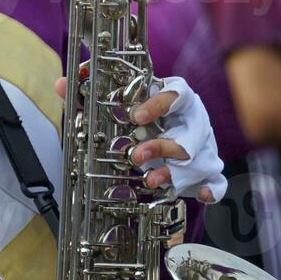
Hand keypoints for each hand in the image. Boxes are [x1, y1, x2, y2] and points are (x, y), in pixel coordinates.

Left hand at [55, 75, 227, 202]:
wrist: (174, 134)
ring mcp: (205, 145)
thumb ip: (92, 96)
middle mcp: (195, 120)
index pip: (177, 92)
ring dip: (174, 173)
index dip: (159, 103)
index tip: (136, 116)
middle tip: (135, 156)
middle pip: (188, 132)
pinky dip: (213, 188)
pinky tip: (202, 195)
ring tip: (151, 180)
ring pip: (198, 159)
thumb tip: (62, 85)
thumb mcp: (121, 106)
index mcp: (178, 98)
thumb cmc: (148, 118)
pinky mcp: (209, 168)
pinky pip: (218, 179)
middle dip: (162, 146)